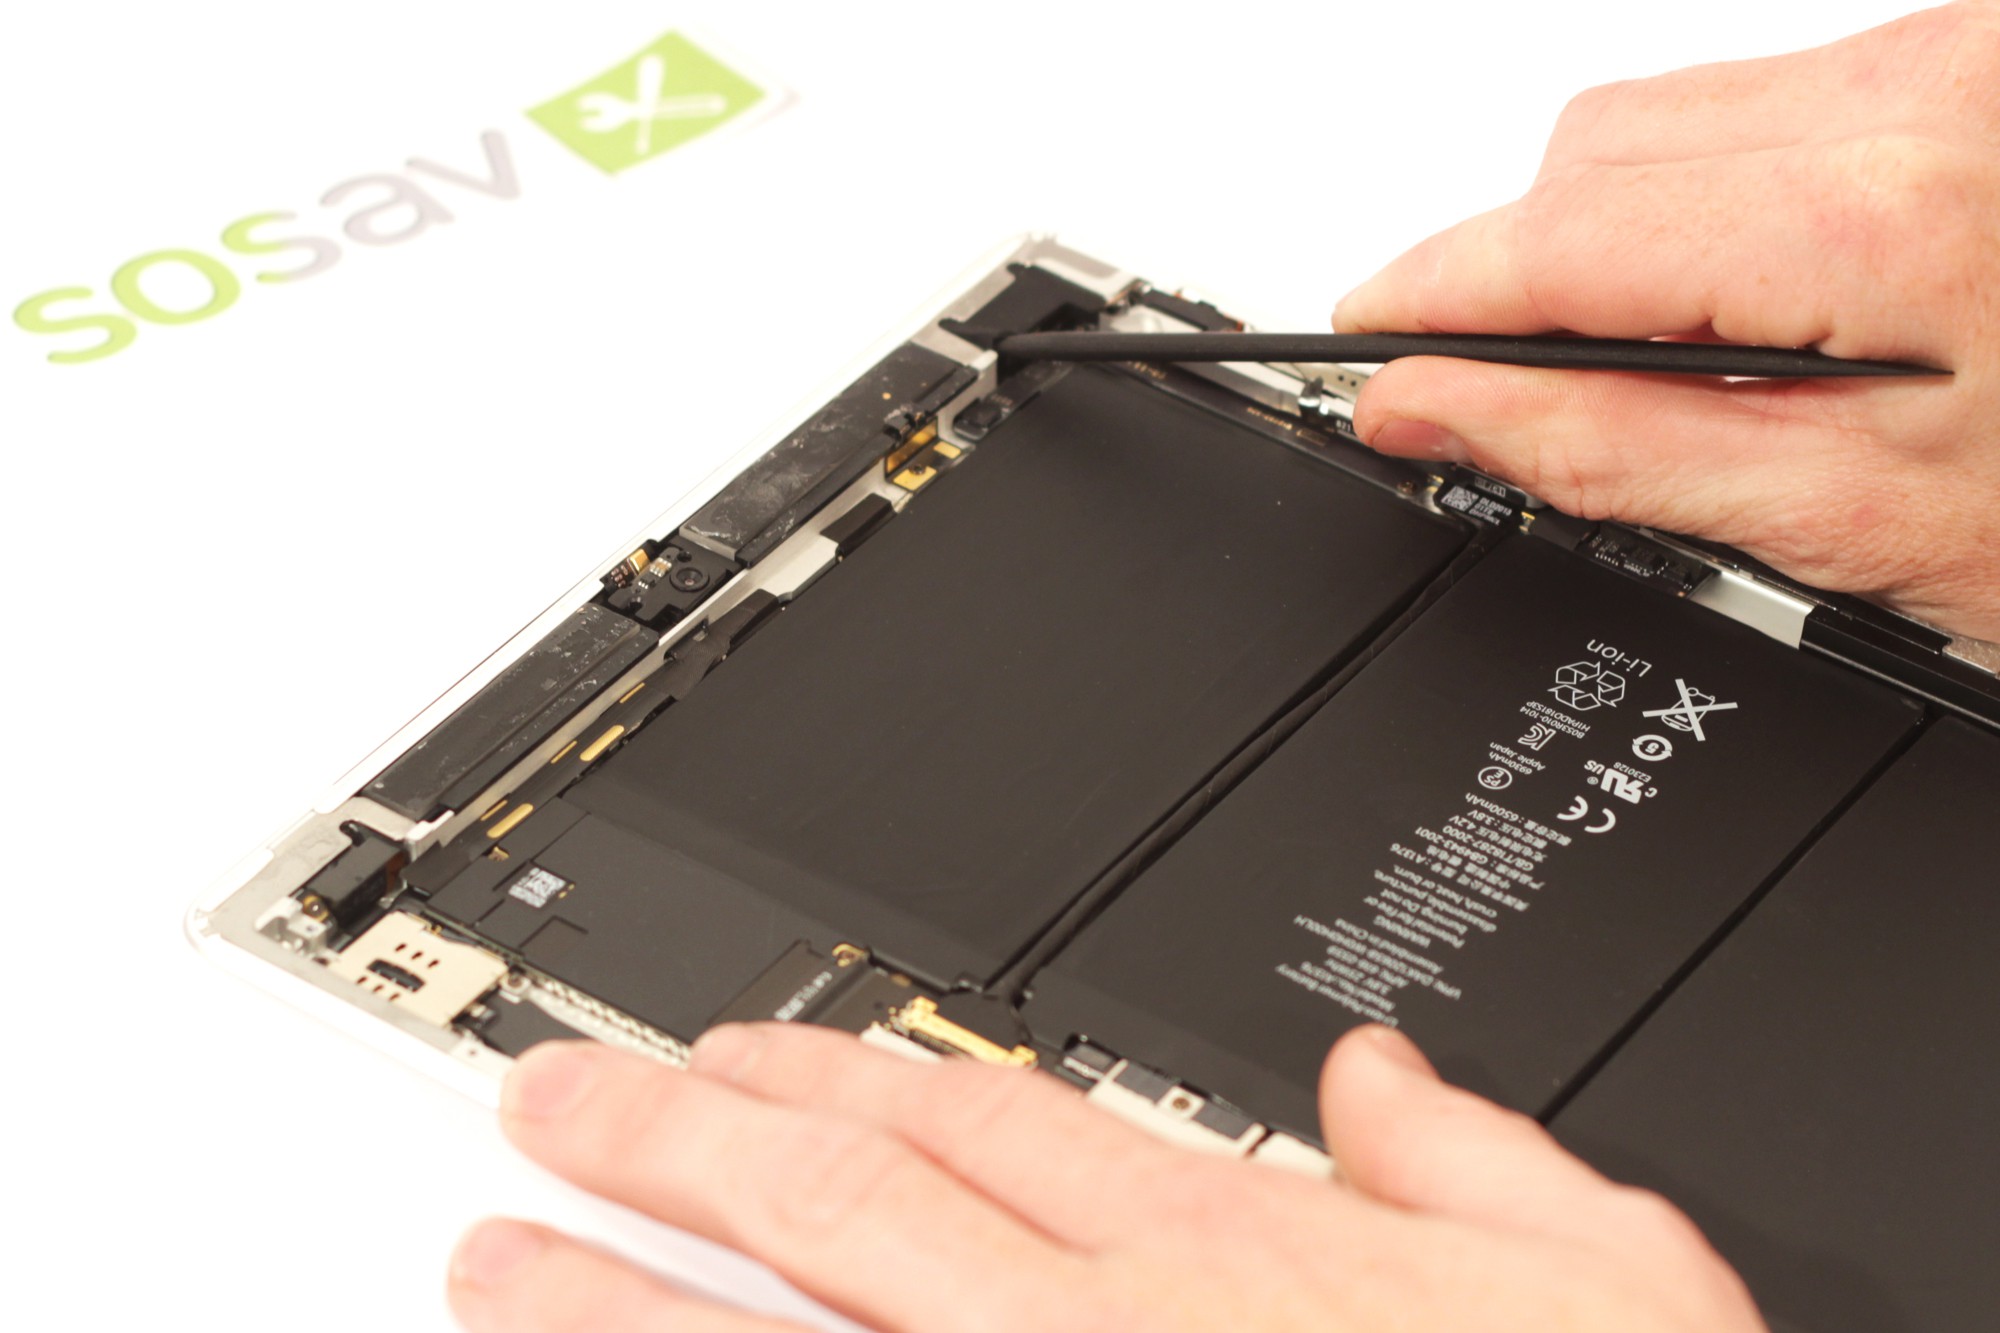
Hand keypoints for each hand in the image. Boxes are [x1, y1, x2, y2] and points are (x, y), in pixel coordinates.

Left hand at [447, 1024, 1762, 1331]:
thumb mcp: (1612, 1282)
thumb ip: (1481, 1160)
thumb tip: (1385, 1068)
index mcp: (1232, 1262)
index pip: (991, 1123)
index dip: (842, 1072)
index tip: (741, 1048)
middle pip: (839, 1201)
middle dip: (670, 1143)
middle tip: (543, 1106)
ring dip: (619, 1305)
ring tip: (494, 1263)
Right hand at [1335, 2, 1999, 641]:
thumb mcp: (1865, 525)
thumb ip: (1614, 456)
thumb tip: (1441, 410)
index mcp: (1896, 214)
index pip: (1565, 235)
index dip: (1434, 296)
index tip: (1365, 345)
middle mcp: (1942, 86)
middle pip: (1604, 143)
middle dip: (1523, 265)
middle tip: (1503, 387)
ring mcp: (1975, 56)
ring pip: (1685, 112)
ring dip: (1628, 231)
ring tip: (1678, 358)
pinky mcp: (1990, 61)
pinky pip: (1790, 98)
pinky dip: (1730, 198)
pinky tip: (1775, 296)